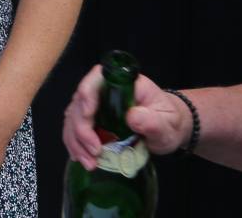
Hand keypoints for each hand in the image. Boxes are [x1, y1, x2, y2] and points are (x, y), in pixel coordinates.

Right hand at [62, 65, 189, 167]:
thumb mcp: (167, 122)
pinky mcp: (91, 122)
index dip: (87, 93)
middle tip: (95, 151)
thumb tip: (132, 117)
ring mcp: (94, 106)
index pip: (96, 78)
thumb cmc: (168, 120)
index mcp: (121, 83)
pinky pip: (74, 131)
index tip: (89, 115)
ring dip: (76, 141)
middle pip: (79, 102)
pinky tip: (82, 159)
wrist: (166, 129)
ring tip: (90, 163)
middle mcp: (102, 91)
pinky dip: (76, 146)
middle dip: (81, 128)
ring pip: (72, 119)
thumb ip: (153, 120)